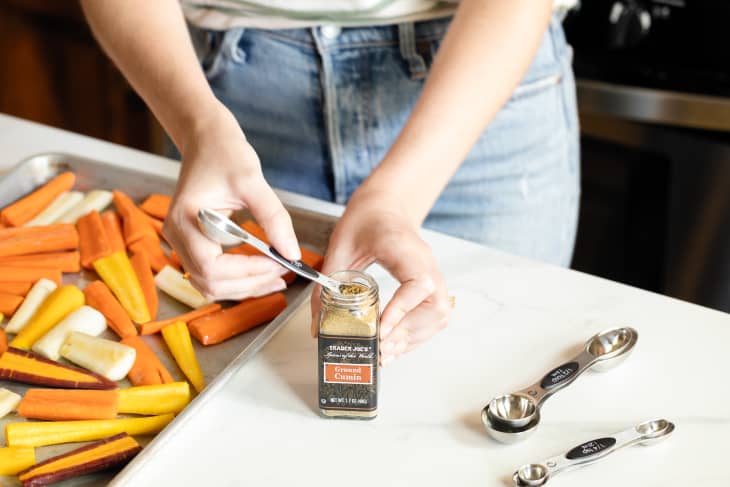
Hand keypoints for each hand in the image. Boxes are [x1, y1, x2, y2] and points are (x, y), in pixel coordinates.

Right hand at [163, 107, 300, 300]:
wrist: (207, 141)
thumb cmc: (224, 154)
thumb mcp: (253, 181)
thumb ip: (274, 218)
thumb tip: (292, 253)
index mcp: (185, 218)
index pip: (212, 265)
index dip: (247, 272)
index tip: (278, 264)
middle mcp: (176, 235)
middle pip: (210, 282)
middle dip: (249, 284)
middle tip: (283, 273)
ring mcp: (181, 243)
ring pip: (210, 285)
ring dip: (244, 288)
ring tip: (277, 278)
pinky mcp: (192, 245)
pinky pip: (212, 275)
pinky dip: (237, 280)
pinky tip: (262, 273)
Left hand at [311, 188, 449, 365]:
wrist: (385, 205)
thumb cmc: (365, 220)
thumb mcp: (339, 249)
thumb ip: (327, 287)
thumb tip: (317, 326)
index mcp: (405, 249)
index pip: (417, 284)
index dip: (401, 311)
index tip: (381, 331)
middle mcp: (426, 263)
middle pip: (435, 307)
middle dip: (408, 333)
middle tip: (380, 349)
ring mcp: (432, 274)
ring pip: (438, 315)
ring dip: (414, 338)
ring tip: (386, 353)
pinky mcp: (430, 284)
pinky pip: (434, 314)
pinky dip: (418, 333)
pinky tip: (396, 343)